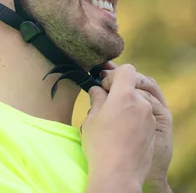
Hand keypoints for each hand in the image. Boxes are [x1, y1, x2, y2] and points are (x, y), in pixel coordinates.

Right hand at [101, 62, 172, 191]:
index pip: (126, 70)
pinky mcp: (153, 131)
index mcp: (125, 96)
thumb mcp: (92, 118)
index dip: (113, 75)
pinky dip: (132, 117)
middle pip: (132, 86)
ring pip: (137, 102)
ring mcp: (150, 118)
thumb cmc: (100, 145)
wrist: (118, 174)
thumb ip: (97, 98)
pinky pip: (142, 116)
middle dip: (118, 90)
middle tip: (104, 101)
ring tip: (110, 119)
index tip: (103, 87)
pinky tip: (120, 131)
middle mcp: (142, 104)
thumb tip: (98, 89)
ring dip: (125, 104)